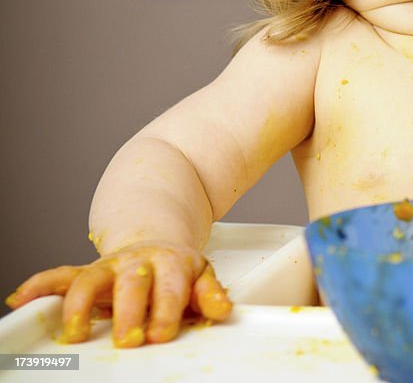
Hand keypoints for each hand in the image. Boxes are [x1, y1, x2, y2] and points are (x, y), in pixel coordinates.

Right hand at [5, 241, 231, 347]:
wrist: (158, 243)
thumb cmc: (178, 271)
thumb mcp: (201, 276)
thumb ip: (209, 293)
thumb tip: (221, 309)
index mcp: (170, 262)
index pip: (169, 286)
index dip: (165, 309)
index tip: (161, 333)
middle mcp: (137, 262)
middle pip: (130, 284)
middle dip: (127, 311)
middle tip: (127, 338)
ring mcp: (109, 266)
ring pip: (89, 279)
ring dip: (79, 306)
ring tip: (75, 334)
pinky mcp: (86, 273)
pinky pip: (58, 276)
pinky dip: (38, 285)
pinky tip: (21, 299)